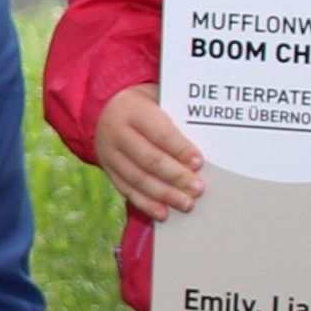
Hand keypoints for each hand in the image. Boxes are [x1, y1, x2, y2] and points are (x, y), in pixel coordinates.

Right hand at [95, 85, 202, 220]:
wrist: (104, 107)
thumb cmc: (143, 104)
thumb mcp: (157, 98)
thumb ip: (177, 116)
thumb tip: (206, 141)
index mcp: (132, 110)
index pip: (160, 133)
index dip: (180, 149)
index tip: (199, 162)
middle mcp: (117, 132)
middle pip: (149, 159)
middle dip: (176, 176)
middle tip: (198, 188)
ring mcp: (109, 153)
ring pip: (138, 178)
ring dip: (164, 194)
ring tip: (186, 203)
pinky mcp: (108, 170)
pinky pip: (126, 189)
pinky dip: (145, 204)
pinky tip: (163, 213)